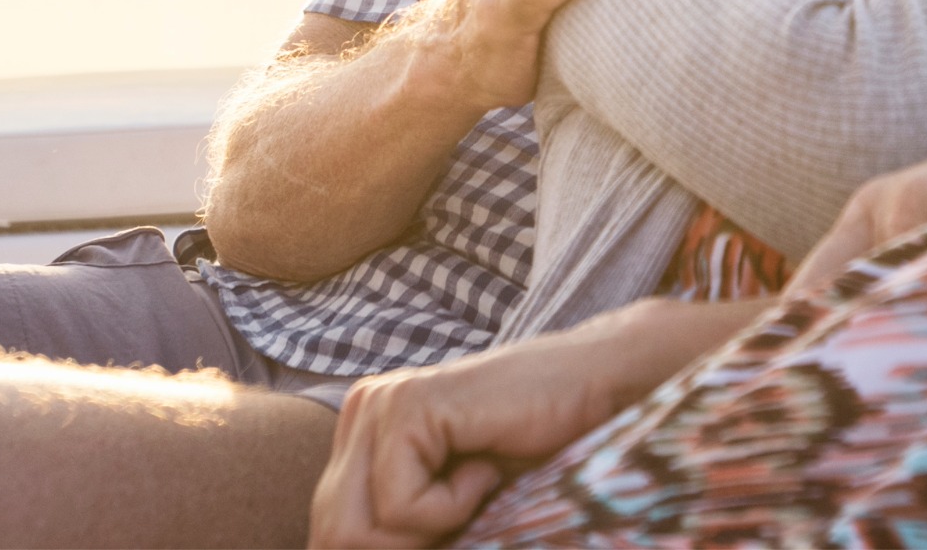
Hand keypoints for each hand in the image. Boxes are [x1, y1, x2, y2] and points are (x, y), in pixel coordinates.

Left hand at [310, 299, 749, 547]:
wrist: (595, 392)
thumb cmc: (534, 454)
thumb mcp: (451, 505)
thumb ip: (399, 528)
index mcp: (361, 432)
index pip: (331, 530)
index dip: (388, 549)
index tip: (449, 528)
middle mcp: (359, 411)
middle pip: (337, 535)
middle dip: (408, 544)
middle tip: (467, 508)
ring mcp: (379, 404)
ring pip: (358, 530)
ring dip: (431, 527)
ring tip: (477, 480)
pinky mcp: (407, 407)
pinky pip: (401, 507)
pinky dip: (453, 506)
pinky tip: (486, 463)